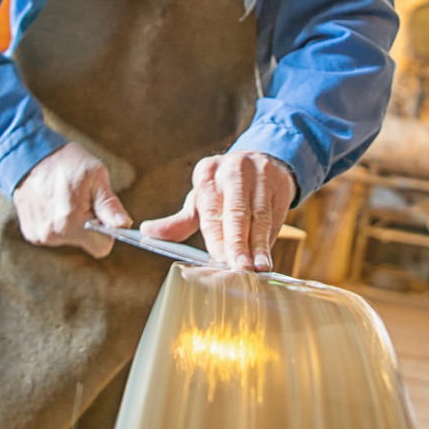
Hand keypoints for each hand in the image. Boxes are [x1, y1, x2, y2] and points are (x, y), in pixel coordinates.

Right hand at [12, 141, 130, 256]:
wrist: (29, 154)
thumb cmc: (65, 162)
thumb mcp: (95, 175)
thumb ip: (109, 204)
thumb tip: (124, 224)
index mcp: (71, 221)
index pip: (101, 247)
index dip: (107, 232)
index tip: (101, 214)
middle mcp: (52, 234)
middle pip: (85, 242)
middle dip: (88, 224)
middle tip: (81, 199)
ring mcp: (39, 235)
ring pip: (69, 239)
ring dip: (72, 223)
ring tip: (65, 198)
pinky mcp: (31, 233)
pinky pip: (54, 235)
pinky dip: (57, 222)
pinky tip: (53, 203)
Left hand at [140, 151, 295, 270]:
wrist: (265, 159)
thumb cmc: (226, 187)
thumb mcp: (201, 198)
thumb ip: (179, 220)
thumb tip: (147, 233)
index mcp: (208, 173)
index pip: (211, 209)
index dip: (217, 236)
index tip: (219, 258)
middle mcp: (234, 171)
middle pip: (236, 212)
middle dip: (238, 242)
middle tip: (240, 268)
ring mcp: (261, 176)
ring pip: (260, 216)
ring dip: (259, 245)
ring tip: (258, 268)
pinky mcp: (281, 185)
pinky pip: (276, 216)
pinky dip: (271, 240)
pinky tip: (267, 259)